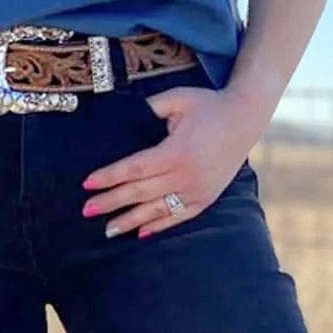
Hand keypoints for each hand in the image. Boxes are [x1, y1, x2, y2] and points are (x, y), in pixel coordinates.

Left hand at [80, 84, 263, 237]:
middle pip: (141, 192)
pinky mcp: (207, 198)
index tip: (88, 183)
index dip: (110, 177)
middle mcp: (187, 176)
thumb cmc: (208, 104)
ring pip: (157, 210)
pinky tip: (141, 233)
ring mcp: (198, 190)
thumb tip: (123, 116)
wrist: (245, 118)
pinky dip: (159, 225)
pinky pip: (179, 217)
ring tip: (107, 230)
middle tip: (86, 210)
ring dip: (130, 220)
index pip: (135, 168)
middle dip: (111, 201)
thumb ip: (149, 108)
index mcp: (177, 151)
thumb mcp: (177, 98)